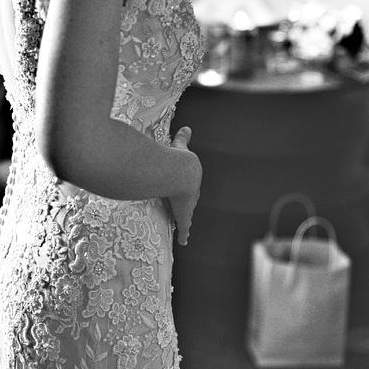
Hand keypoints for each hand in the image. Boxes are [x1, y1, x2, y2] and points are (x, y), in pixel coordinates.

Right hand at [164, 126, 201, 245]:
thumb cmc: (178, 159)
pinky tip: (183, 242)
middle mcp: (190, 194)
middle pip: (189, 202)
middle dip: (187, 207)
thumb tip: (187, 127)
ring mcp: (188, 206)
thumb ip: (183, 139)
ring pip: (187, 217)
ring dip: (186, 224)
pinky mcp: (182, 215)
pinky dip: (184, 235)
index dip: (187, 190)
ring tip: (185, 231)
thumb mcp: (180, 147)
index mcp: (189, 180)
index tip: (185, 192)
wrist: (181, 172)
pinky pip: (184, 228)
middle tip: (183, 211)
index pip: (189, 187)